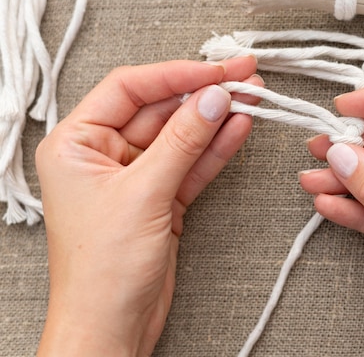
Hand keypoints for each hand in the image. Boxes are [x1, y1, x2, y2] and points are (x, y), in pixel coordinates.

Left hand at [36, 56, 260, 355]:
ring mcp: (136, 177)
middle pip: (160, 110)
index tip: (217, 70)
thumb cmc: (102, 270)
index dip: (176, 75)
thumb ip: (182, 142)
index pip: (130, 89)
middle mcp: (103, 154)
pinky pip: (192, 164)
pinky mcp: (161, 198)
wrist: (112, 328)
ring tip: (252, 98)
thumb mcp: (143, 194)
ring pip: (181, 137)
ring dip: (216, 119)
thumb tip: (213, 98)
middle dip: (204, 95)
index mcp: (76, 143)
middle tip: (245, 79)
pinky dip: (216, 148)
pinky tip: (239, 127)